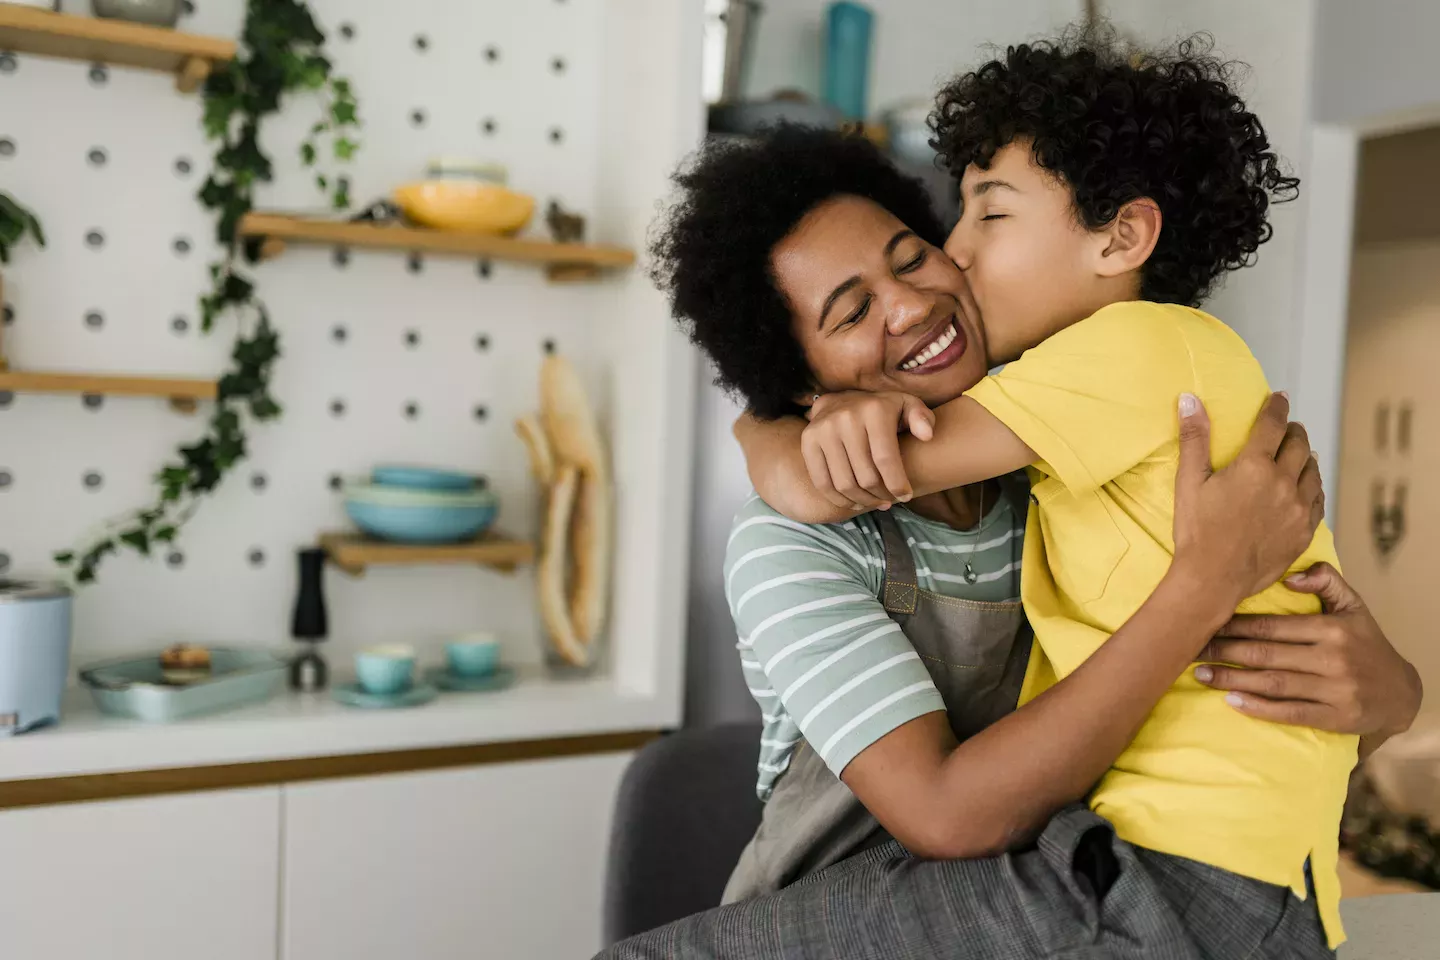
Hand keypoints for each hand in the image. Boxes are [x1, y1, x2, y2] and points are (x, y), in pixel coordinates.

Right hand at [801, 391, 934, 511]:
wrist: (842, 400)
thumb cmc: (882, 410)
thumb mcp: (907, 406)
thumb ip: (922, 418)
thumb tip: (926, 435)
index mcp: (874, 410)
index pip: (885, 459)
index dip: (897, 484)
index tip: (906, 496)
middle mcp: (845, 418)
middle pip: (865, 476)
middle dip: (881, 495)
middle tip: (889, 501)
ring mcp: (823, 429)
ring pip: (844, 483)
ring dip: (862, 501)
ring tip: (874, 503)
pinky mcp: (808, 441)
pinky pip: (822, 482)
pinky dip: (838, 499)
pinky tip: (854, 502)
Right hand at [1170, 392, 1323, 606]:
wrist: (1214, 578)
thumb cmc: (1196, 530)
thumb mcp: (1189, 481)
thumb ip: (1194, 438)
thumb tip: (1189, 399)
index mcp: (1254, 466)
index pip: (1272, 425)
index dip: (1276, 407)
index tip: (1279, 397)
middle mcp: (1283, 482)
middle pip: (1299, 444)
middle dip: (1293, 430)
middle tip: (1287, 427)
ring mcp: (1298, 508)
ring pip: (1313, 470)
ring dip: (1306, 456)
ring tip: (1299, 453)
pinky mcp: (1304, 530)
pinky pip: (1318, 499)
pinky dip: (1313, 486)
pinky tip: (1306, 485)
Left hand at [1196, 563, 1422, 744]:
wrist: (1401, 692)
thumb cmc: (1366, 643)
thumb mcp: (1354, 606)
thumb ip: (1326, 581)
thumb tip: (1289, 576)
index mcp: (1333, 629)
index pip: (1273, 626)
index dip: (1235, 626)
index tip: (1204, 623)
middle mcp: (1334, 658)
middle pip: (1267, 654)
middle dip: (1224, 651)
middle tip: (1191, 649)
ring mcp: (1336, 690)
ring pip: (1273, 683)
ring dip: (1232, 680)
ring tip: (1201, 674)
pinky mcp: (1337, 717)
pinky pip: (1291, 712)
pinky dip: (1259, 708)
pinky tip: (1232, 701)